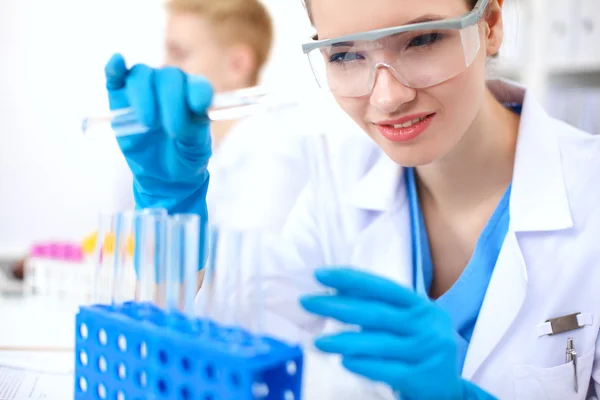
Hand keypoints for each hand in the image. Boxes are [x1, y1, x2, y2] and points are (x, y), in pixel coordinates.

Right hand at [104, 53, 211, 216]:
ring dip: (144, 96)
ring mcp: (144, 89)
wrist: (163, 175)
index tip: (199, 107)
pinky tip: (117, 62)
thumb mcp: (195, 150)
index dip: (198, 92)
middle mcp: (170, 85)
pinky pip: (115, 76)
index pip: (197, 85)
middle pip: (169, 76)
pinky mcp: (119, 97)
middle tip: (174, 130)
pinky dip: (114, 68)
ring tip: (149, 124)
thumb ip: (195, 130)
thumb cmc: (184, 157)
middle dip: (172, 102)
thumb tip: (193, 112)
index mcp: (193, 95)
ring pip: (142, 75)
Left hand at [300, 268, 495, 399]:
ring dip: (345, 341)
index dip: (352, 279)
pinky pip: (387, 370)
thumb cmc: (416, 348)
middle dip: (338, 306)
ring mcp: (428, 351)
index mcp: (421, 305)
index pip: (383, 287)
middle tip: (307, 303)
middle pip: (377, 313)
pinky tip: (344, 362)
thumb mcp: (406, 323)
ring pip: (380, 343)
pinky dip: (364, 365)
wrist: (446, 389)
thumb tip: (332, 295)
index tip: (321, 274)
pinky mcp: (424, 378)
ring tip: (319, 341)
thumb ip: (378, 309)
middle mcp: (428, 324)